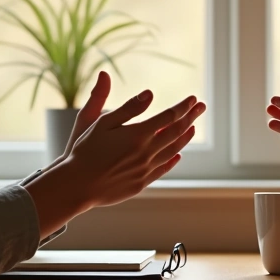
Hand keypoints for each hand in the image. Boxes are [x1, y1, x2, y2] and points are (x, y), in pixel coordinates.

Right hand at [27, 77, 203, 235]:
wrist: (77, 185)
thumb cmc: (86, 150)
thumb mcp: (102, 123)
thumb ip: (128, 109)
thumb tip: (149, 94)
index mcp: (138, 135)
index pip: (168, 117)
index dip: (182, 106)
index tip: (193, 98)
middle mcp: (146, 152)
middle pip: (176, 132)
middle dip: (190, 117)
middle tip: (201, 107)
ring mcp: (146, 169)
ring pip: (173, 151)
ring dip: (185, 137)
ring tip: (192, 128)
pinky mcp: (141, 183)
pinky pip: (163, 169)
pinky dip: (173, 159)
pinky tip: (177, 155)